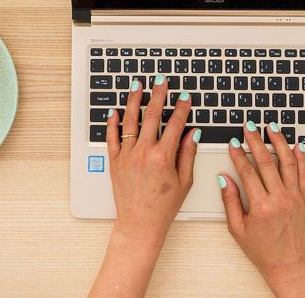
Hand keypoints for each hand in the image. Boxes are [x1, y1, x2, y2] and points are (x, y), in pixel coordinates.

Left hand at [106, 74, 198, 243]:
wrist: (139, 223)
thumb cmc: (163, 206)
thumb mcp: (184, 181)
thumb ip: (188, 154)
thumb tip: (192, 133)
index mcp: (163, 157)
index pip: (175, 124)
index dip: (181, 108)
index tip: (185, 98)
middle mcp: (143, 153)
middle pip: (151, 116)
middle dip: (158, 95)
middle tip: (161, 82)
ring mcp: (127, 156)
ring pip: (130, 121)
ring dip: (134, 101)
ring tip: (137, 86)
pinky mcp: (115, 161)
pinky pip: (112, 137)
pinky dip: (113, 122)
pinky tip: (116, 111)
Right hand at [218, 122, 304, 297]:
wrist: (288, 264)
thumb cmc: (262, 250)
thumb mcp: (237, 229)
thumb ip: (230, 202)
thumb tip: (224, 179)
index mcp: (261, 207)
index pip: (248, 172)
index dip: (238, 155)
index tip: (233, 143)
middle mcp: (280, 199)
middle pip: (267, 161)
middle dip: (256, 140)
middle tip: (249, 126)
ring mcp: (294, 197)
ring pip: (288, 162)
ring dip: (279, 142)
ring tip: (272, 127)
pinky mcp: (304, 199)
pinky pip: (304, 173)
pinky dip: (301, 157)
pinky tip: (296, 145)